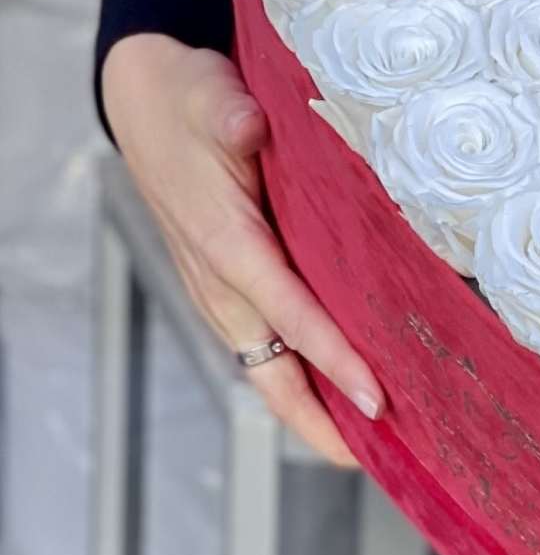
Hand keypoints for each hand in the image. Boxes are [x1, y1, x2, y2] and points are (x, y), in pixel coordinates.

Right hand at [102, 34, 382, 466]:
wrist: (145, 100)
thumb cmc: (188, 100)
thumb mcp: (210, 96)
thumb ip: (231, 115)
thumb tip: (248, 124)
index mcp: (226, 244)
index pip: (290, 314)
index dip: (334, 358)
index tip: (375, 397)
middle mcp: (222, 282)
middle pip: (272, 372)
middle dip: (320, 422)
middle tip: (378, 458)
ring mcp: (223, 291)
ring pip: (269, 368)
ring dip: (314, 408)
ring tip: (373, 444)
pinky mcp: (230, 286)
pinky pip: (269, 346)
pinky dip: (302, 377)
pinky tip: (341, 392)